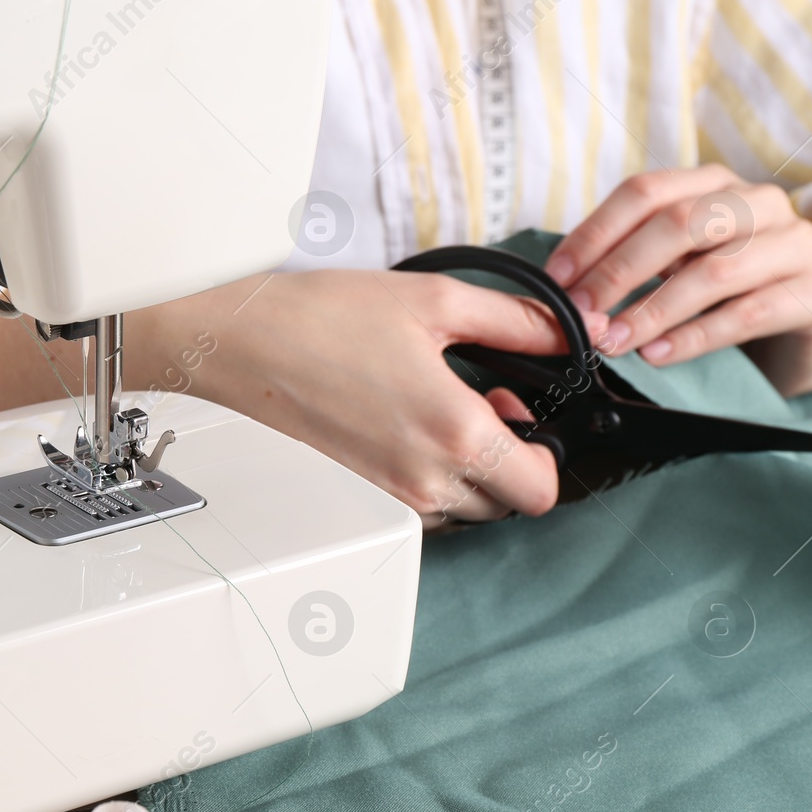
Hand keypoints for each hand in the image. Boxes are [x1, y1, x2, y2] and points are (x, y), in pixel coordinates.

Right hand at [135, 269, 608, 525]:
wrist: (242, 343)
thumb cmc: (321, 320)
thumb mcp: (436, 301)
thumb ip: (519, 321)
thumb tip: (570, 331)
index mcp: (456, 432)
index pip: (542, 491)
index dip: (551, 456)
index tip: (531, 419)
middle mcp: (425, 479)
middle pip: (507, 507)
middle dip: (512, 462)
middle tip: (490, 404)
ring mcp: (389, 496)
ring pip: (464, 511)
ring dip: (470, 472)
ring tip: (443, 410)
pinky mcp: (361, 497)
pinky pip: (421, 506)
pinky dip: (429, 477)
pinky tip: (407, 424)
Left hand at [544, 165, 811, 393]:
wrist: (802, 325)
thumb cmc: (722, 292)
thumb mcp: (674, 264)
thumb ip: (630, 262)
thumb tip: (562, 286)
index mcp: (712, 183)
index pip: (644, 192)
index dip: (594, 233)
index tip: (557, 277)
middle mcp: (758, 201)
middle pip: (677, 224)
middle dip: (618, 272)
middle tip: (581, 314)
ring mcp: (794, 242)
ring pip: (712, 272)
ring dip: (652, 311)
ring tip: (612, 341)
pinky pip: (747, 314)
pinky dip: (695, 337)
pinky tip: (658, 355)